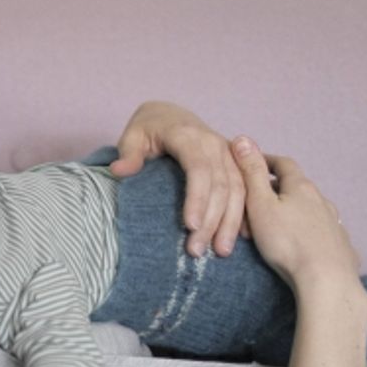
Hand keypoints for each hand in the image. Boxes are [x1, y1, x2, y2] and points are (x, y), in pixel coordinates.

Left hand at [111, 101, 245, 257]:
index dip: (197, 198)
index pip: (198, 169)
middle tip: (196, 251)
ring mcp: (228, 154)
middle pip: (220, 185)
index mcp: (189, 136)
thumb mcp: (133, 135)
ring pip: (237, 190)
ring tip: (221, 252)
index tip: (189, 226)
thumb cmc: (149, 128)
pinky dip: (246, 213)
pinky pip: (247, 189)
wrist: (171, 115)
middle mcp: (215, 144)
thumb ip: (128, 153)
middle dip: (211, 220)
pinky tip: (243, 237)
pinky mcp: (235, 163)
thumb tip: (119, 170)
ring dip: (230, 222)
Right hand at [231, 136, 360, 291]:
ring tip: (276, 221)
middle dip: (277, 187)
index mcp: (300, 186)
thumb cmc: (286, 240)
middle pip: (297, 186)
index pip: (283, 164)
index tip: (250, 163)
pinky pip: (319, 228)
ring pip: (309, 207)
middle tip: (256, 198)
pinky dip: (305, 228)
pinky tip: (300, 240)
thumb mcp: (260, 204)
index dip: (265, 161)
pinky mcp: (339, 243)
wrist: (325, 278)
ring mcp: (332, 221)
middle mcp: (320, 199)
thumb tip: (243, 138)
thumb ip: (251, 173)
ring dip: (293, 208)